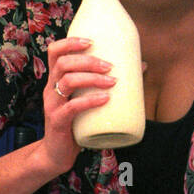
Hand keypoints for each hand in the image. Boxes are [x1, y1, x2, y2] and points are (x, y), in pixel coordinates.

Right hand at [41, 37, 110, 174]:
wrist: (58, 152)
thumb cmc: (76, 122)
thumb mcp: (87, 98)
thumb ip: (106, 83)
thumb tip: (141, 66)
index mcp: (57, 79)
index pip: (54, 52)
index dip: (69, 42)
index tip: (91, 41)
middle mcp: (51, 88)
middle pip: (63, 63)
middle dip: (88, 61)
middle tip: (110, 66)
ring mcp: (52, 104)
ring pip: (67, 81)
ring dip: (92, 78)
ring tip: (112, 81)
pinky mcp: (57, 121)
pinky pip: (72, 107)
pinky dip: (89, 100)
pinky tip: (105, 99)